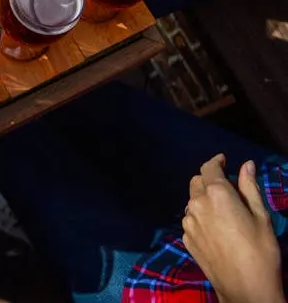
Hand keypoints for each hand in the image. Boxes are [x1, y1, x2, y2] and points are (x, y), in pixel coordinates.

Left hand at [183, 155, 285, 302]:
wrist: (245, 287)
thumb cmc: (261, 250)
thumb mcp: (261, 216)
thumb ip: (250, 187)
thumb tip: (246, 164)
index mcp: (217, 194)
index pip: (209, 167)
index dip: (216, 161)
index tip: (223, 160)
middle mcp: (196, 204)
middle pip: (197, 182)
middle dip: (209, 180)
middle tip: (227, 188)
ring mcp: (188, 222)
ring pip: (192, 201)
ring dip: (204, 199)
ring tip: (224, 212)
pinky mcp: (185, 238)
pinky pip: (191, 220)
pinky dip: (200, 217)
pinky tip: (216, 229)